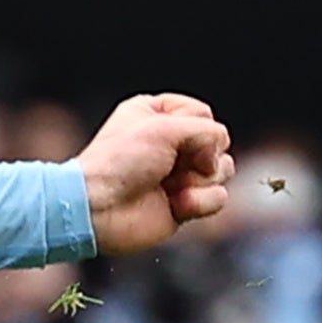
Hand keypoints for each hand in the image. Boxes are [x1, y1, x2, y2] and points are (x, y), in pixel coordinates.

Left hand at [74, 92, 234, 255]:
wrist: (98, 208)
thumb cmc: (121, 162)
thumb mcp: (164, 128)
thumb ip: (207, 132)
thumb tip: (218, 160)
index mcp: (158, 115)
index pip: (204, 113)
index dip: (196, 126)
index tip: (167, 136)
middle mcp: (170, 144)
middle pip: (218, 142)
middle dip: (202, 155)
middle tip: (171, 165)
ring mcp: (178, 175)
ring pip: (223, 169)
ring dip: (200, 180)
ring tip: (170, 186)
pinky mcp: (184, 204)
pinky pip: (218, 198)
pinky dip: (200, 202)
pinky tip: (176, 205)